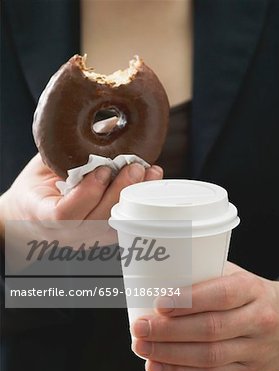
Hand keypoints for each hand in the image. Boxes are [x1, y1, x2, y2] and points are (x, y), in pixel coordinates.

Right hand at [0, 153, 162, 238]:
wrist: (30, 215)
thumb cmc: (35, 188)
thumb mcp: (44, 165)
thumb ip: (69, 151)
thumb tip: (111, 123)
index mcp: (41, 215)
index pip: (65, 214)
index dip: (87, 193)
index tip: (103, 169)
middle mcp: (64, 234)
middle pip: (96, 220)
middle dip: (119, 191)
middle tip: (136, 167)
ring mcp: (84, 239)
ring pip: (113, 225)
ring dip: (134, 198)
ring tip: (150, 173)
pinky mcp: (100, 238)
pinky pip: (121, 226)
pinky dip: (137, 205)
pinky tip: (148, 186)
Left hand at [131, 262, 278, 370]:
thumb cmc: (255, 296)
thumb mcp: (239, 277)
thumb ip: (206, 277)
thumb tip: (159, 277)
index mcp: (252, 290)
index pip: (220, 296)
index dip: (188, 301)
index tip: (159, 303)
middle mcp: (258, 321)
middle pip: (209, 329)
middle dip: (168, 331)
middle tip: (139, 327)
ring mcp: (256, 351)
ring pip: (207, 357)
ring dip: (169, 354)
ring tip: (141, 346)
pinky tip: (156, 367)